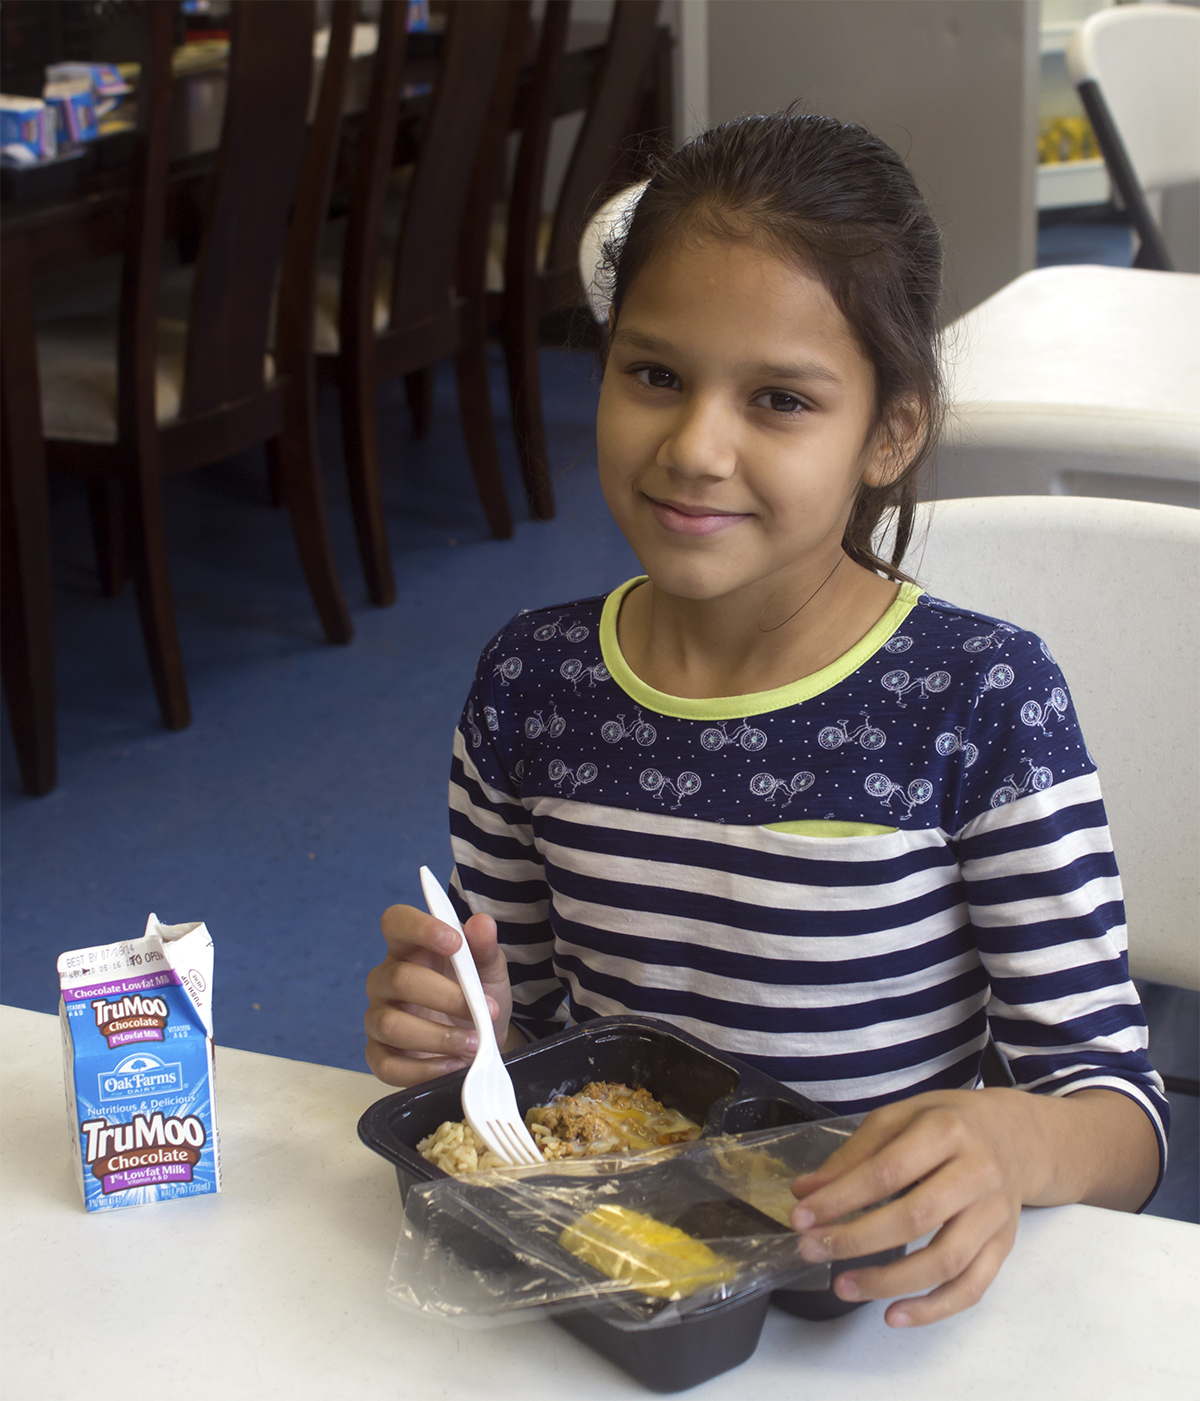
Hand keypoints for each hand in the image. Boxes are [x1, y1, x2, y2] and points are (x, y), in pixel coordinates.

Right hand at [364, 902, 514, 1085]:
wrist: (483, 1039)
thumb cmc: (479, 995)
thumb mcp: (490, 971)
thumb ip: (484, 948)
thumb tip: (482, 923)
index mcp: (409, 948)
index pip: (396, 922)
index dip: (420, 928)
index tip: (455, 943)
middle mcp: (386, 979)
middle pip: (399, 979)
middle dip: (447, 997)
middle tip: (484, 1011)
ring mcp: (378, 1017)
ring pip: (392, 1025)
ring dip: (439, 1037)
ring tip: (474, 1044)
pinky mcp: (379, 1055)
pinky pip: (388, 1066)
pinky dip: (425, 1070)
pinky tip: (454, 1065)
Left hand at [789, 1090, 1029, 1327]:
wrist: (1015, 1136)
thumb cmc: (948, 1123)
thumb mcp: (898, 1118)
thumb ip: (853, 1155)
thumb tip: (806, 1191)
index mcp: (945, 1132)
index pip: (887, 1172)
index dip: (841, 1198)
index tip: (802, 1216)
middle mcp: (976, 1173)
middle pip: (915, 1218)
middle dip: (856, 1240)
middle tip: (811, 1250)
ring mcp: (994, 1214)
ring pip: (944, 1261)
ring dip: (888, 1281)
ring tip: (843, 1286)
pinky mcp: (1004, 1245)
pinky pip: (972, 1287)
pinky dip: (933, 1309)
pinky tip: (893, 1315)